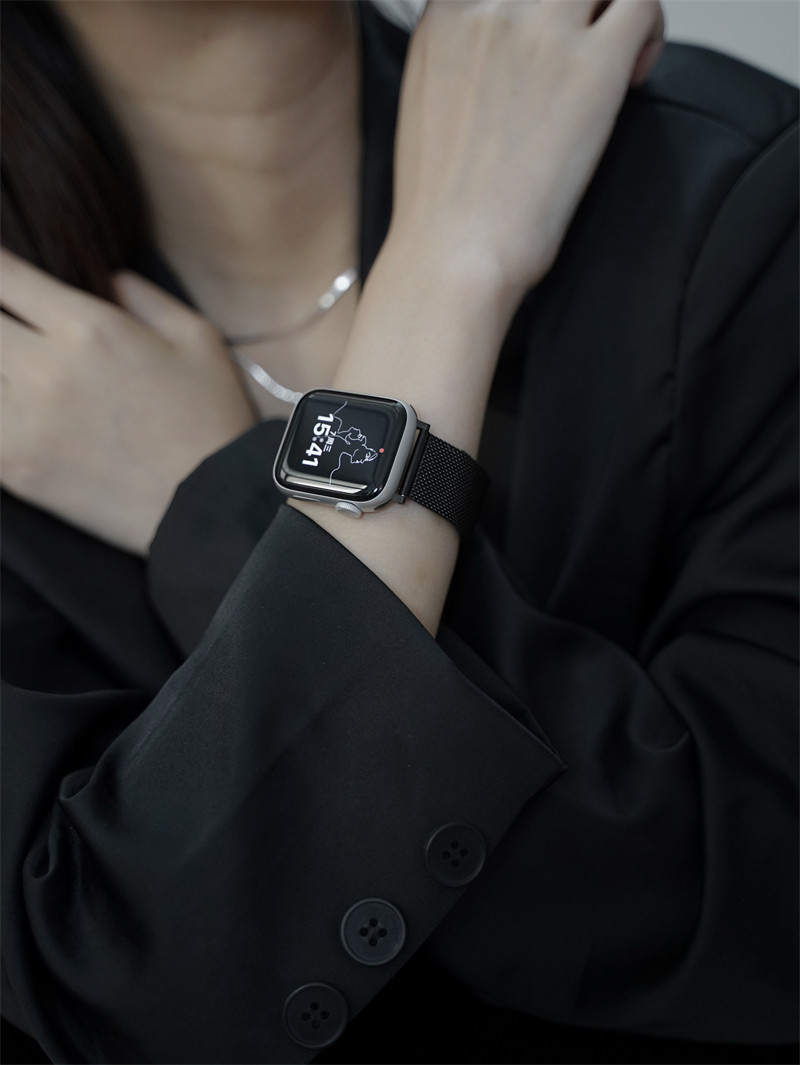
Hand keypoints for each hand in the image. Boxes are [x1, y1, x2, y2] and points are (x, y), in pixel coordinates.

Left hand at [0, 248, 255, 554]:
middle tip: (13, 333)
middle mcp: (44, 367)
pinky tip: (20, 415)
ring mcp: (22, 421)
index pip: (1, 274)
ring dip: (0, 368)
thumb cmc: (211, 419)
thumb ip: (143, 296)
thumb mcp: (197, 337)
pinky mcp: (14, 467)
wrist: (210, 506)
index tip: (1, 276)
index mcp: (88, 327)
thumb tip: (106, 279)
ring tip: (18, 375)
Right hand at [391, 0, 664, 296]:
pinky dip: (650, 29)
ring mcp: (543, 30)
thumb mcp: (427, 109)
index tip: (540, 45)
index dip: (531, 8)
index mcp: (445, 17)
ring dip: (613, 12)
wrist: (454, 255)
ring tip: (615, 65)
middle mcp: (492, 7)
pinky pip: (642, 4)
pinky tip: (634, 76)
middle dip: (576, 11)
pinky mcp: (593, 65)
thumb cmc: (442, 212)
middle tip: (580, 55)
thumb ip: (460, 65)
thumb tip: (496, 71)